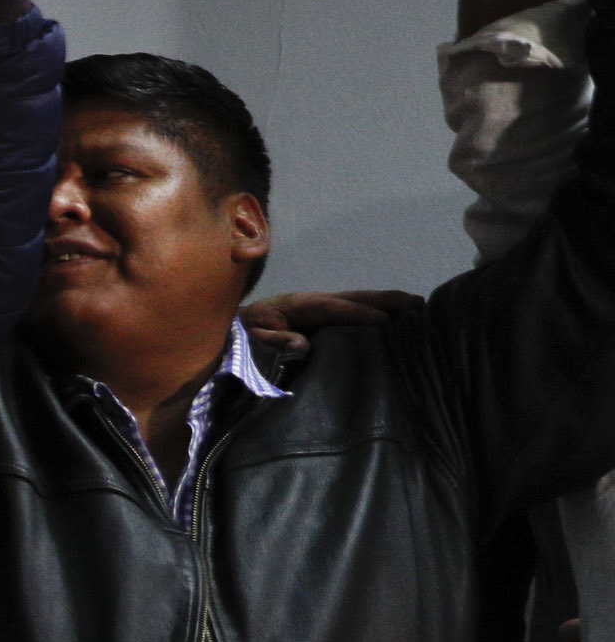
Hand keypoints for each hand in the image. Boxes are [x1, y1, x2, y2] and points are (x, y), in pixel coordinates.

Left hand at [240, 285, 419, 362]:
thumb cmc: (237, 339)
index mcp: (294, 305)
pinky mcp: (318, 319)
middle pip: (351, 298)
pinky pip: (349, 313)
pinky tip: (393, 319)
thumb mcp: (250, 341)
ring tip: (415, 306)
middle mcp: (309, 302)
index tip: (383, 320)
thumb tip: (302, 344)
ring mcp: (316, 309)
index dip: (357, 313)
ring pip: (355, 302)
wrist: (226, 333)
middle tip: (416, 303)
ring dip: (384, 304)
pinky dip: (373, 312)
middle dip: (383, 300)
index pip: (331, 307)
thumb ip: (274, 341)